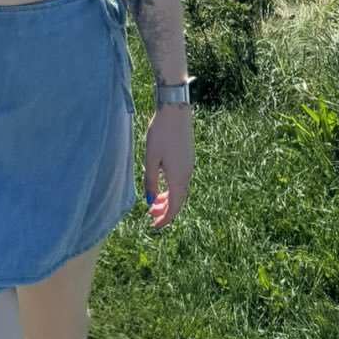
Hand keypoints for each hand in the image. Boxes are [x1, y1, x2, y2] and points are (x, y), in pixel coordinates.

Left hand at [143, 104, 193, 228]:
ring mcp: (188, 165)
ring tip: (153, 202)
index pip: (174, 207)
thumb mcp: (150, 159)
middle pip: (177, 200)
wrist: (175, 111)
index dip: (165, 219)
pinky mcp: (187, 157)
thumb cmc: (160, 134)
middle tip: (150, 215)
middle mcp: (187, 174)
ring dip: (166, 198)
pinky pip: (180, 180)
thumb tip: (150, 200)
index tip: (154, 227)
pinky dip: (170, 188)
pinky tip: (160, 183)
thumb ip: (150, 180)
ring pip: (179, 190)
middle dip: (164, 210)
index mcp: (178, 178)